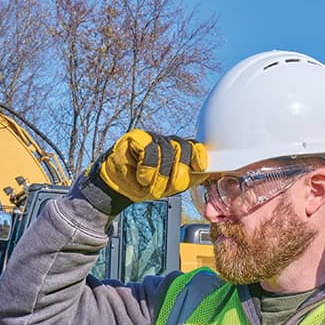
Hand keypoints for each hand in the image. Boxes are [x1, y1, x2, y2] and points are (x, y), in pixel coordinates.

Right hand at [93, 130, 207, 202]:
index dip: (199, 156)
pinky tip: (141, 176)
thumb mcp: (167, 187)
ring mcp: (152, 138)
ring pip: (167, 152)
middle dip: (175, 175)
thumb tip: (208, 173)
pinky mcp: (136, 137)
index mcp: (177, 153)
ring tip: (147, 183)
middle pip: (183, 150)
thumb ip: (187, 178)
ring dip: (158, 176)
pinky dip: (147, 169)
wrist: (116, 185)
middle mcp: (166, 142)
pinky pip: (150, 152)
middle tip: (164, 187)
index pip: (195, 147)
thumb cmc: (142, 184)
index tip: (199, 167)